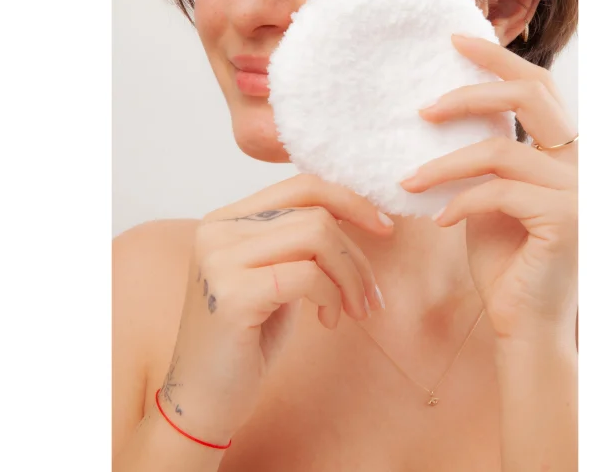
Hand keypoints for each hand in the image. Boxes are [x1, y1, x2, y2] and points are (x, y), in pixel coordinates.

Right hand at [159, 175, 390, 444]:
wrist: (204, 400)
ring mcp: (220, 258)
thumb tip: (354, 211)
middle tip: (369, 297)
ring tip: (354, 311)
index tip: (384, 228)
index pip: (301, 186)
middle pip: (315, 214)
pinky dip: (333, 297)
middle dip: (356, 256)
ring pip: (316, 236)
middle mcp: (217, 230)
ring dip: (350, 277)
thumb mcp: (275, 276)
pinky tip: (329, 322)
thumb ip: (298, 241)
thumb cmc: (247, 338)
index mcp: (227, 219)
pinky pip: (308, 275)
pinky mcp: (232, 293)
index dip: (350, 201)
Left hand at [401, 35, 577, 345]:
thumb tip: (445, 112)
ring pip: (498, 151)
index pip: (537, 88)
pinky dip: (459, 203)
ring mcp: (579, 190)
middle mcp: (581, 163)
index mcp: (564, 153)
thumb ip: (484, 158)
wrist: (522, 324)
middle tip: (422, 108)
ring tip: (409, 181)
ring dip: (443, 166)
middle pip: (530, 95)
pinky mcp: (566, 220)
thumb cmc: (504, 261)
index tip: (455, 40)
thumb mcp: (489, 197)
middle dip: (471, 90)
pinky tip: (438, 221)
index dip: (498, 59)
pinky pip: (497, 193)